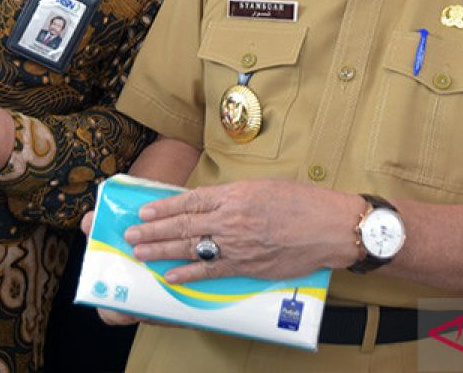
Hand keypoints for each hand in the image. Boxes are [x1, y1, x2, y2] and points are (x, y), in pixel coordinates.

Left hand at [122, 180, 363, 284]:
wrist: (331, 227)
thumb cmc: (304, 202)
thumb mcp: (265, 186)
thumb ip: (236, 195)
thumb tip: (212, 203)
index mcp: (236, 194)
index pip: (190, 200)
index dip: (164, 207)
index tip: (144, 211)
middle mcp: (232, 218)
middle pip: (184, 225)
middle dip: (154, 231)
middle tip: (131, 235)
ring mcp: (238, 244)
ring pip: (191, 248)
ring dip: (162, 251)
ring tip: (141, 253)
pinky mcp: (248, 266)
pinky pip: (211, 272)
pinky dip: (189, 274)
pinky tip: (171, 275)